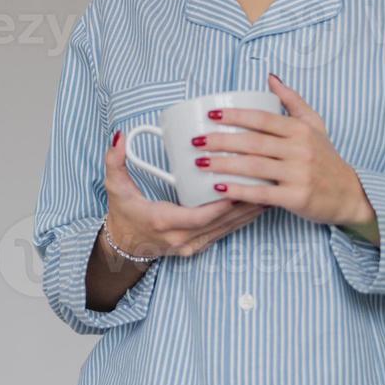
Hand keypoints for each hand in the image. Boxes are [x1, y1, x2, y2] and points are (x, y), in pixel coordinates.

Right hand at [101, 127, 265, 262]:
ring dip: (247, 214)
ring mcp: (190, 246)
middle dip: (244, 205)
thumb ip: (115, 161)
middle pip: (220, 222)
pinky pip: (223, 234)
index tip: (240, 186)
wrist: (123, 247)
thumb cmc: (122, 215)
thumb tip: (121, 137)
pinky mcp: (197, 247)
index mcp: (163, 221)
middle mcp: (180, 238)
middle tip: (264, 184)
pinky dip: (240, 221)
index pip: (200, 214)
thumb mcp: (115, 187)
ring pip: (226, 229)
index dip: (222, 203)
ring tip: (269, 194)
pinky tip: (256, 208)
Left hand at [190, 72, 379, 241]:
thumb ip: (292, 100)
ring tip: (200, 163)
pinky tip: (219, 189)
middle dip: (221, 141)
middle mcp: (300, 149)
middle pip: (253, 143)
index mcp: (300, 130)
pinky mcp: (297, 198)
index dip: (235, 116)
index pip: (262, 119)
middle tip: (197, 141)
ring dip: (223, 165)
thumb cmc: (327, 159)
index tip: (211, 115)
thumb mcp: (315, 124)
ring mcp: (299, 174)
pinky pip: (263, 194)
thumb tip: (270, 77)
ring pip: (254, 167)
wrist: (350, 194)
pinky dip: (239, 191)